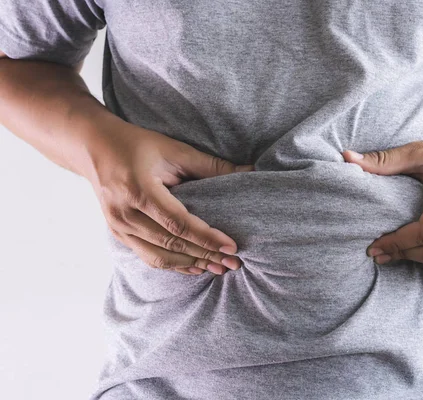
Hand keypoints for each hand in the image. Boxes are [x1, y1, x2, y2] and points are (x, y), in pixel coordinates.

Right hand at [84, 119, 253, 275]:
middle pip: (170, 243)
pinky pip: (148, 256)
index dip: (206, 237)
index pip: (177, 222)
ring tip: (218, 268)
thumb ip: (212, 166)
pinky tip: (195, 267)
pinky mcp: (118, 233)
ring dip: (191, 264)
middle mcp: (124, 213)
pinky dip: (173, 265)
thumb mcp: (175, 150)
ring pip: (159, 256)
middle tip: (234, 263)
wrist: (94, 147)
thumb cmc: (137, 144)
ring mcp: (118, 226)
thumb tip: (250, 171)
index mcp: (138, 190)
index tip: (231, 247)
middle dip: (205, 255)